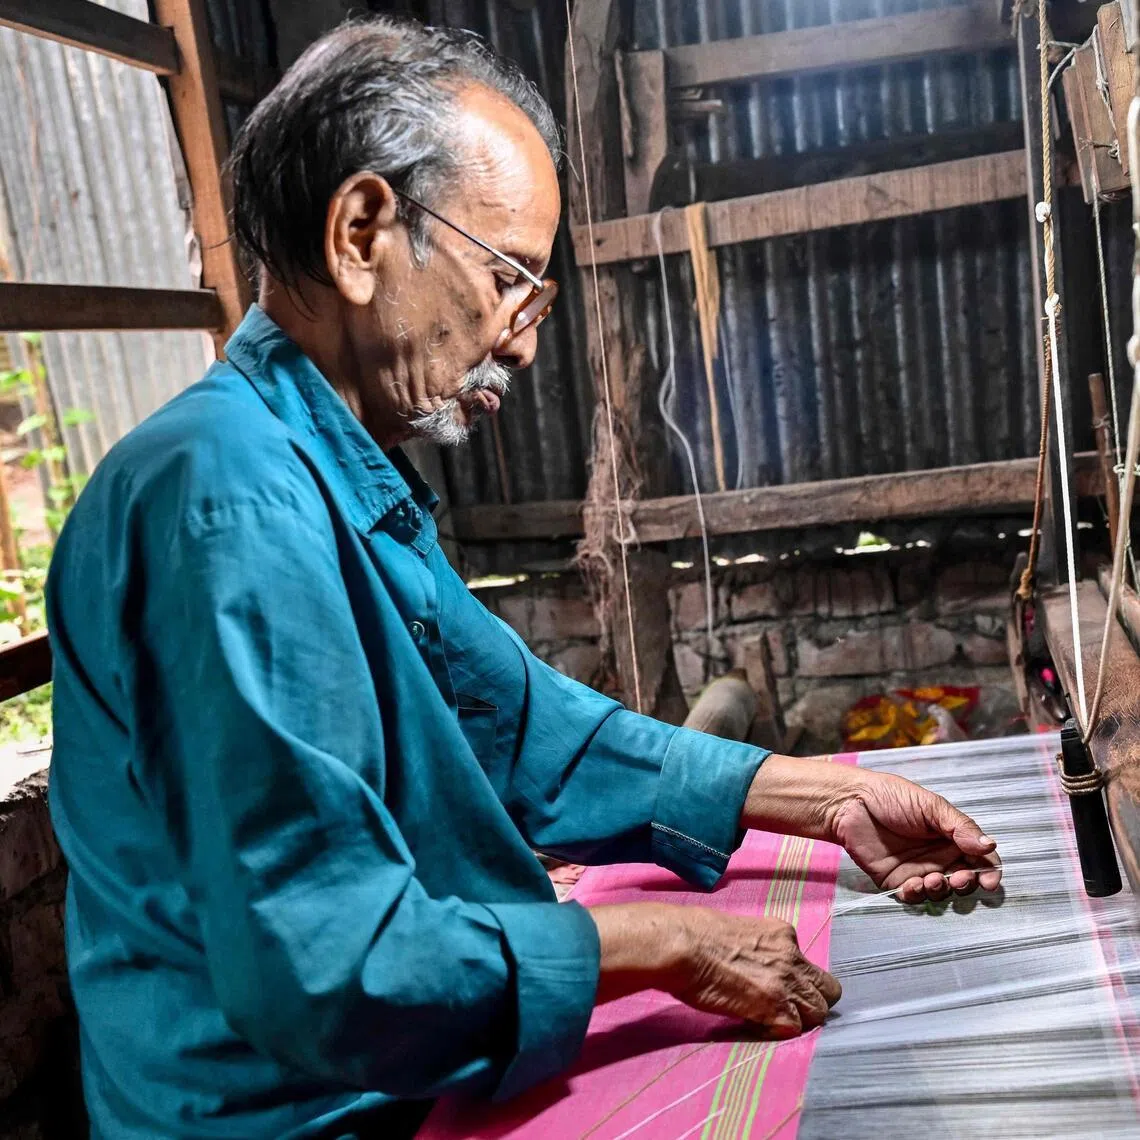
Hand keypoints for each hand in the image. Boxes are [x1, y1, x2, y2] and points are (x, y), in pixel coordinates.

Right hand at [589, 903, 840, 1036]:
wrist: (681, 945)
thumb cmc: (694, 935)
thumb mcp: (738, 932)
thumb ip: (760, 950)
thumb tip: (757, 966)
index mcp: (782, 934)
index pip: (810, 966)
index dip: (799, 983)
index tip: (780, 989)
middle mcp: (791, 956)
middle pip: (828, 990)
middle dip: (810, 1002)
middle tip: (783, 1009)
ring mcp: (786, 983)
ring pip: (818, 1012)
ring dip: (798, 1019)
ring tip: (768, 1019)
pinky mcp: (775, 1007)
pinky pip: (794, 1029)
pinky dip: (778, 1031)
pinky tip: (756, 1025)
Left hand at [830, 769, 1000, 902]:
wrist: (851, 803)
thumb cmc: (890, 797)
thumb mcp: (930, 805)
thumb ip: (960, 827)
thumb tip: (990, 845)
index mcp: (951, 836)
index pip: (980, 859)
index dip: (989, 872)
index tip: (990, 881)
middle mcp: (938, 855)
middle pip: (965, 880)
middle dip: (966, 884)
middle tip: (959, 877)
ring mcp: (917, 869)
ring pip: (941, 892)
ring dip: (942, 890)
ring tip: (933, 878)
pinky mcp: (895, 880)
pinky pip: (913, 896)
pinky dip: (917, 895)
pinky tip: (913, 884)